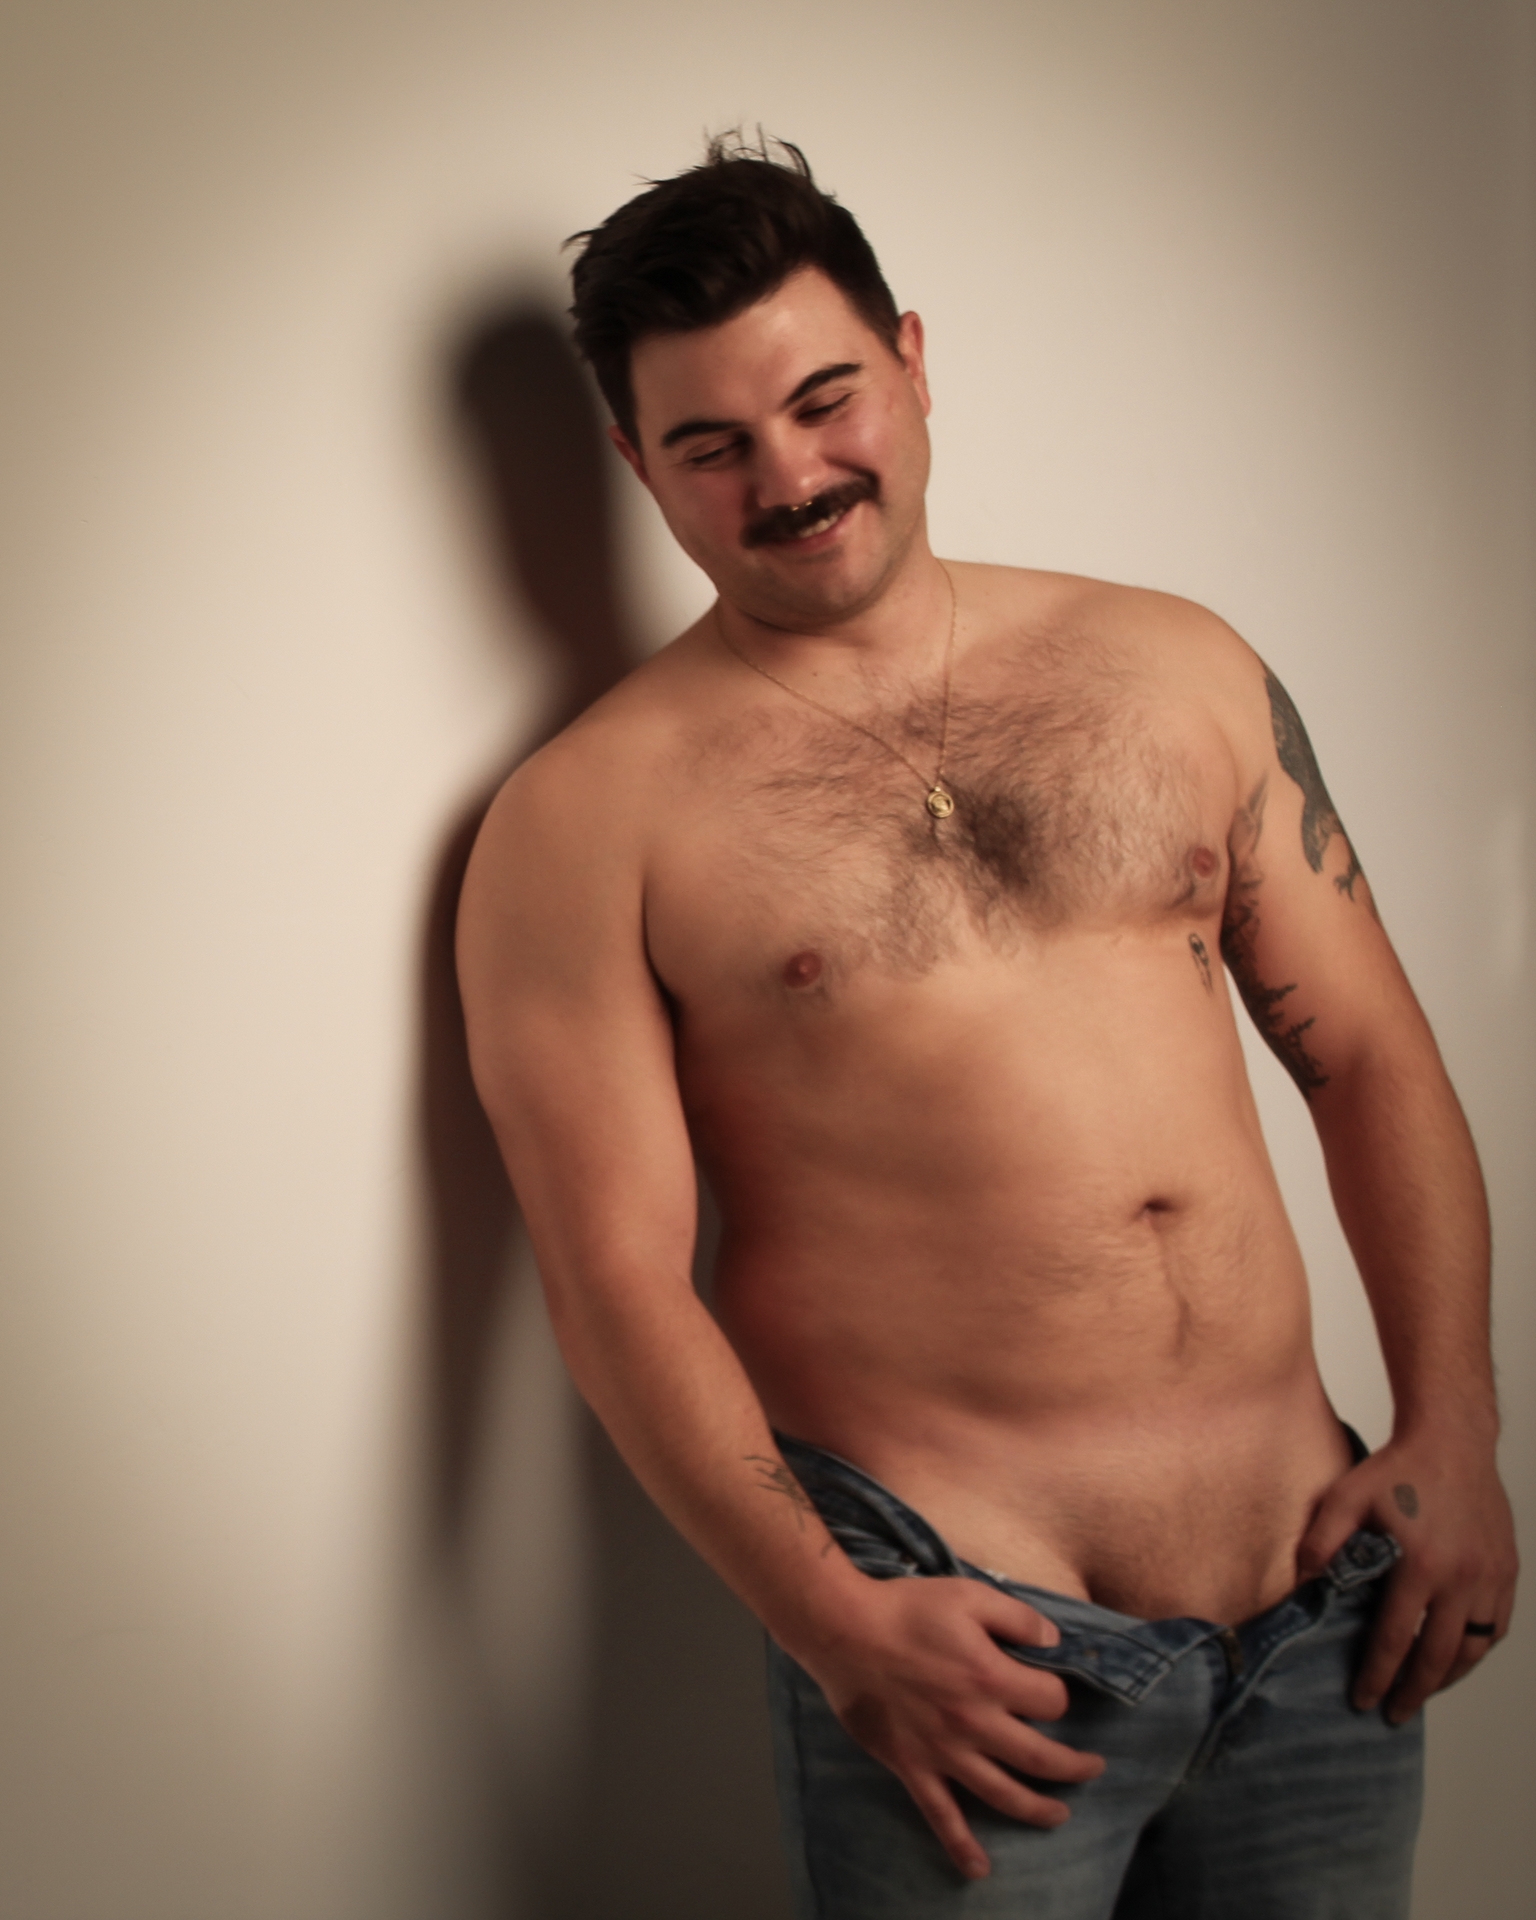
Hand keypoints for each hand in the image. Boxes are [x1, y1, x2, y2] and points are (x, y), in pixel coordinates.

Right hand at [804, 1574, 1105, 1880]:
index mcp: (991, 1678)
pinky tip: (980, 1869)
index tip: (1053, 1690)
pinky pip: (941, 1816)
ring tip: (1061, 1814)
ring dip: (1039, 1809)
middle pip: (1040, 1758)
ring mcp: (944, 1752)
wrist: (844, 1631)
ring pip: (1003, 1794)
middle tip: (1093, 1768)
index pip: (1050, 1702)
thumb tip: (1054, 1641)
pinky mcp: (913, 1767)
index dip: (1060, 1696)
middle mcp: (974, 1723)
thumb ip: (1017, 1618)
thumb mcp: (970, 1596)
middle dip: (1074, 1767)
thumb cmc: (907, 1609)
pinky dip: (961, 1846)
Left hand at [1296, 1431, 1517, 1724]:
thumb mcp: (1346, 1497)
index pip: (1395, 1639)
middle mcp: (1461, 1579)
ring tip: (1424, 1691)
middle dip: (1414, 1691)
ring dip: (1449, 1677)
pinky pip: (1497, 1626)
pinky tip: (1457, 1657)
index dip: (1378, 1675)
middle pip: (1438, 1656)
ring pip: (1474, 1648)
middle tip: (1395, 1714)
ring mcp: (1490, 1578)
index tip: (1363, 1700)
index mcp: (1421, 1565)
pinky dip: (1477, 1649)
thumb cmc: (1397, 1469)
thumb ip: (1322, 1542)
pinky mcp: (1506, 1571)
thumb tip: (1304, 1583)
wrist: (1452, 1441)